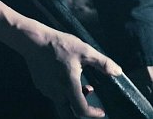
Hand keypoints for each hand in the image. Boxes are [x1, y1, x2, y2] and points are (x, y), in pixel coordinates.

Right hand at [0, 0, 122, 117]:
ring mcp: (46, 90)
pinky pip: (53, 95)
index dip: (93, 114)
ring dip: (73, 99)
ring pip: (61, 103)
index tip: (101, 112)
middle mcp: (56, 92)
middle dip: (80, 111)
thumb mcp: (85, 51)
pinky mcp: (40, 85)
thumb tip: (118, 72)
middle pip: (68, 113)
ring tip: (83, 85)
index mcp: (69, 86)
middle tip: (90, 103)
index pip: (81, 111)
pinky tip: (67, 78)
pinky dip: (63, 92)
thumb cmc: (60, 45)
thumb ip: (103, 63)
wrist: (34, 41)